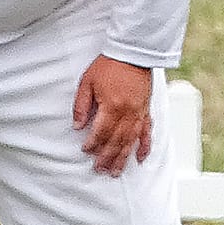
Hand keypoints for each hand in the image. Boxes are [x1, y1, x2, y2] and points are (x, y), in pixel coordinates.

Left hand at [73, 55, 154, 175]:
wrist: (132, 52)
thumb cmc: (109, 65)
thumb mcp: (88, 82)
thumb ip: (81, 105)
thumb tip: (77, 125)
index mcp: (112, 106)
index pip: (101, 132)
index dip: (92, 143)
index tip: (85, 150)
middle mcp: (127, 113)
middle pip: (116, 141)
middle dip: (107, 158)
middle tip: (99, 170)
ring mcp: (138, 113)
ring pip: (130, 141)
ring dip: (123, 158)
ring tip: (116, 171)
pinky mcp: (146, 111)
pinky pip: (147, 132)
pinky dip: (144, 147)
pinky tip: (140, 158)